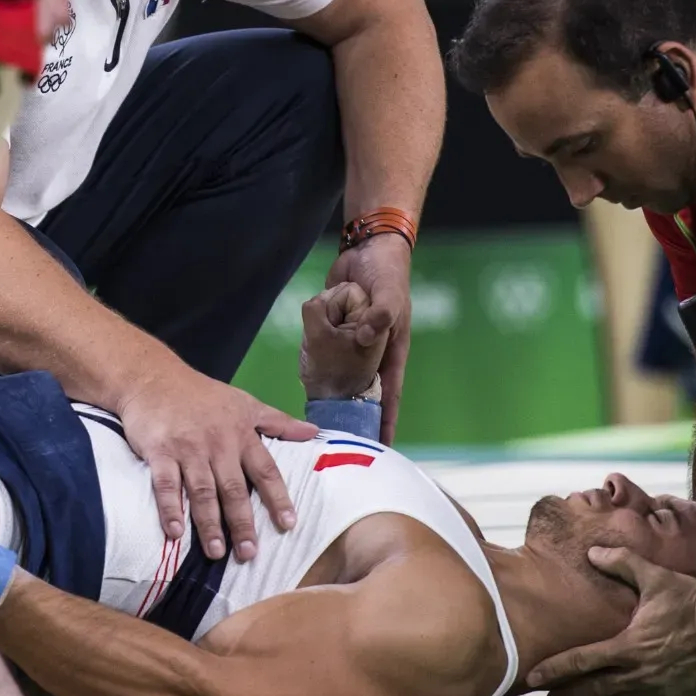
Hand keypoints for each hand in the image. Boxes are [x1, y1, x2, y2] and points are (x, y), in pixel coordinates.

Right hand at [117, 366, 318, 562]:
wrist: (154, 378)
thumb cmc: (203, 395)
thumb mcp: (245, 403)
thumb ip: (278, 422)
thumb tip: (313, 432)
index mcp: (242, 434)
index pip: (266, 471)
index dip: (278, 498)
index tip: (288, 524)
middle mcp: (218, 444)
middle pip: (234, 488)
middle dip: (242, 522)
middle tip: (249, 553)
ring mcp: (187, 449)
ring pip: (202, 491)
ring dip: (209, 523)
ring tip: (216, 552)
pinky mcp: (159, 452)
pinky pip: (165, 485)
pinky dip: (170, 509)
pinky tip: (175, 532)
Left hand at [324, 234, 412, 441]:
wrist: (369, 247)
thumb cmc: (388, 273)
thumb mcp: (389, 293)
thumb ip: (380, 314)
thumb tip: (363, 338)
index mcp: (390, 349)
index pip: (389, 394)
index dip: (385, 420)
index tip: (381, 447)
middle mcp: (371, 349)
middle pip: (361, 389)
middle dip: (354, 414)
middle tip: (341, 441)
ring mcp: (351, 339)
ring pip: (340, 369)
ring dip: (331, 387)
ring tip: (318, 417)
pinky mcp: (334, 325)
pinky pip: (324, 346)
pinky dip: (317, 357)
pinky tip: (306, 374)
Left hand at [526, 545, 695, 695]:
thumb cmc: (694, 601)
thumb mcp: (656, 578)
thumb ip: (622, 564)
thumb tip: (592, 552)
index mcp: (627, 646)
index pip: (581, 662)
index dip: (553, 670)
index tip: (532, 677)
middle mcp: (637, 674)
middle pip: (592, 690)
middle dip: (567, 694)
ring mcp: (657, 691)